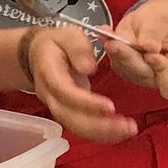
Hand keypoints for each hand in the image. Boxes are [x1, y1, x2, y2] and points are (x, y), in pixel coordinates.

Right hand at [26, 28, 136, 142]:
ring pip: (75, 126)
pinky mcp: (66, 112)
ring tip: (130, 130)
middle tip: (128, 126)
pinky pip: (80, 127)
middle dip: (99, 125)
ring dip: (103, 133)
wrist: (37, 54)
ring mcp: (55, 106)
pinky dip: (101, 132)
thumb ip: (78, 48)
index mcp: (48, 72)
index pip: (64, 92)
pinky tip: (121, 131)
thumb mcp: (67, 35)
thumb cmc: (56, 43)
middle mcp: (49, 94)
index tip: (111, 107)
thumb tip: (89, 69)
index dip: (86, 102)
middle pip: (69, 116)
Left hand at [108, 0, 167, 100]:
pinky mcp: (126, 66)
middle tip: (116, 45)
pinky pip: (116, 61)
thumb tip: (147, 47)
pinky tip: (104, 33)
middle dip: (131, 60)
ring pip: (127, 70)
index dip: (162, 74)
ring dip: (118, 55)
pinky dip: (110, 47)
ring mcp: (143, 74)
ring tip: (109, 38)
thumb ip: (156, 34)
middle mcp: (163, 77)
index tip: (152, 56)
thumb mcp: (166, 20)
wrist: (156, 17)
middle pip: (146, 76)